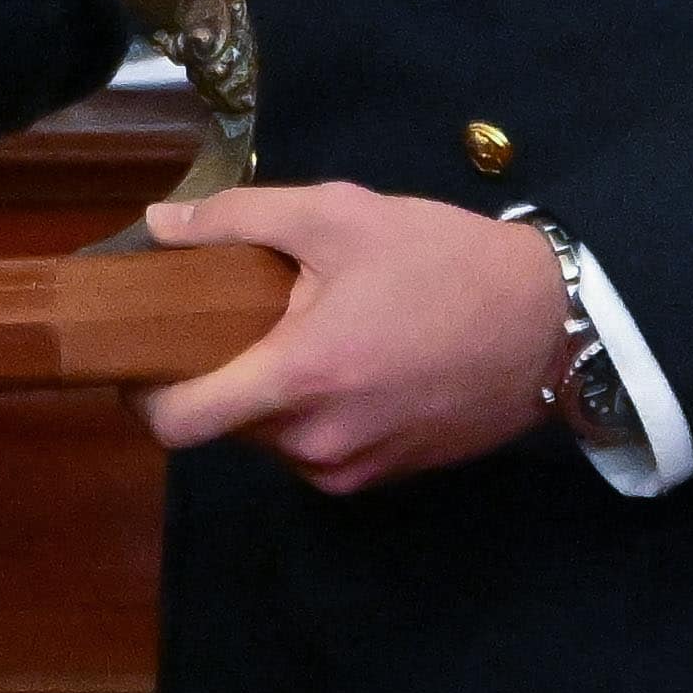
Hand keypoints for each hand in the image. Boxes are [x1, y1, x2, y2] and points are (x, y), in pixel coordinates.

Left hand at [136, 179, 572, 494]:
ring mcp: (355, 469)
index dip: (143, 394)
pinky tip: (352, 360)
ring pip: (272, 439)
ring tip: (312, 330)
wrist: (549, 323)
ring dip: (272, 395)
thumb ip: (239, 217)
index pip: (179, 424)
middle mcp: (318, 443)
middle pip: (226, 423)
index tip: (143, 354)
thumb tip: (160, 223)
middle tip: (245, 314)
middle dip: (223, 373)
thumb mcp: (338, 215)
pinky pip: (319, 451)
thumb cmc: (441, 261)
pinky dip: (315, 413)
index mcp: (298, 380)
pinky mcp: (387, 478)